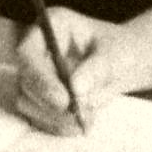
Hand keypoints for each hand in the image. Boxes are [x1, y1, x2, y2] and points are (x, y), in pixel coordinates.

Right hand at [11, 6, 128, 133]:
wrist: (125, 65)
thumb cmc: (121, 51)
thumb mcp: (116, 55)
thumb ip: (97, 69)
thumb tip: (76, 88)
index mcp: (52, 26)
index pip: (28, 53)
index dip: (40, 79)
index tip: (64, 100)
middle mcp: (38, 50)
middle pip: (25, 81)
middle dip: (49, 103)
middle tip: (78, 116)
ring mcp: (35, 75)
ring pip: (27, 103)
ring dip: (55, 117)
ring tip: (86, 118)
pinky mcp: (39, 97)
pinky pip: (38, 117)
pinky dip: (59, 125)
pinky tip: (82, 124)